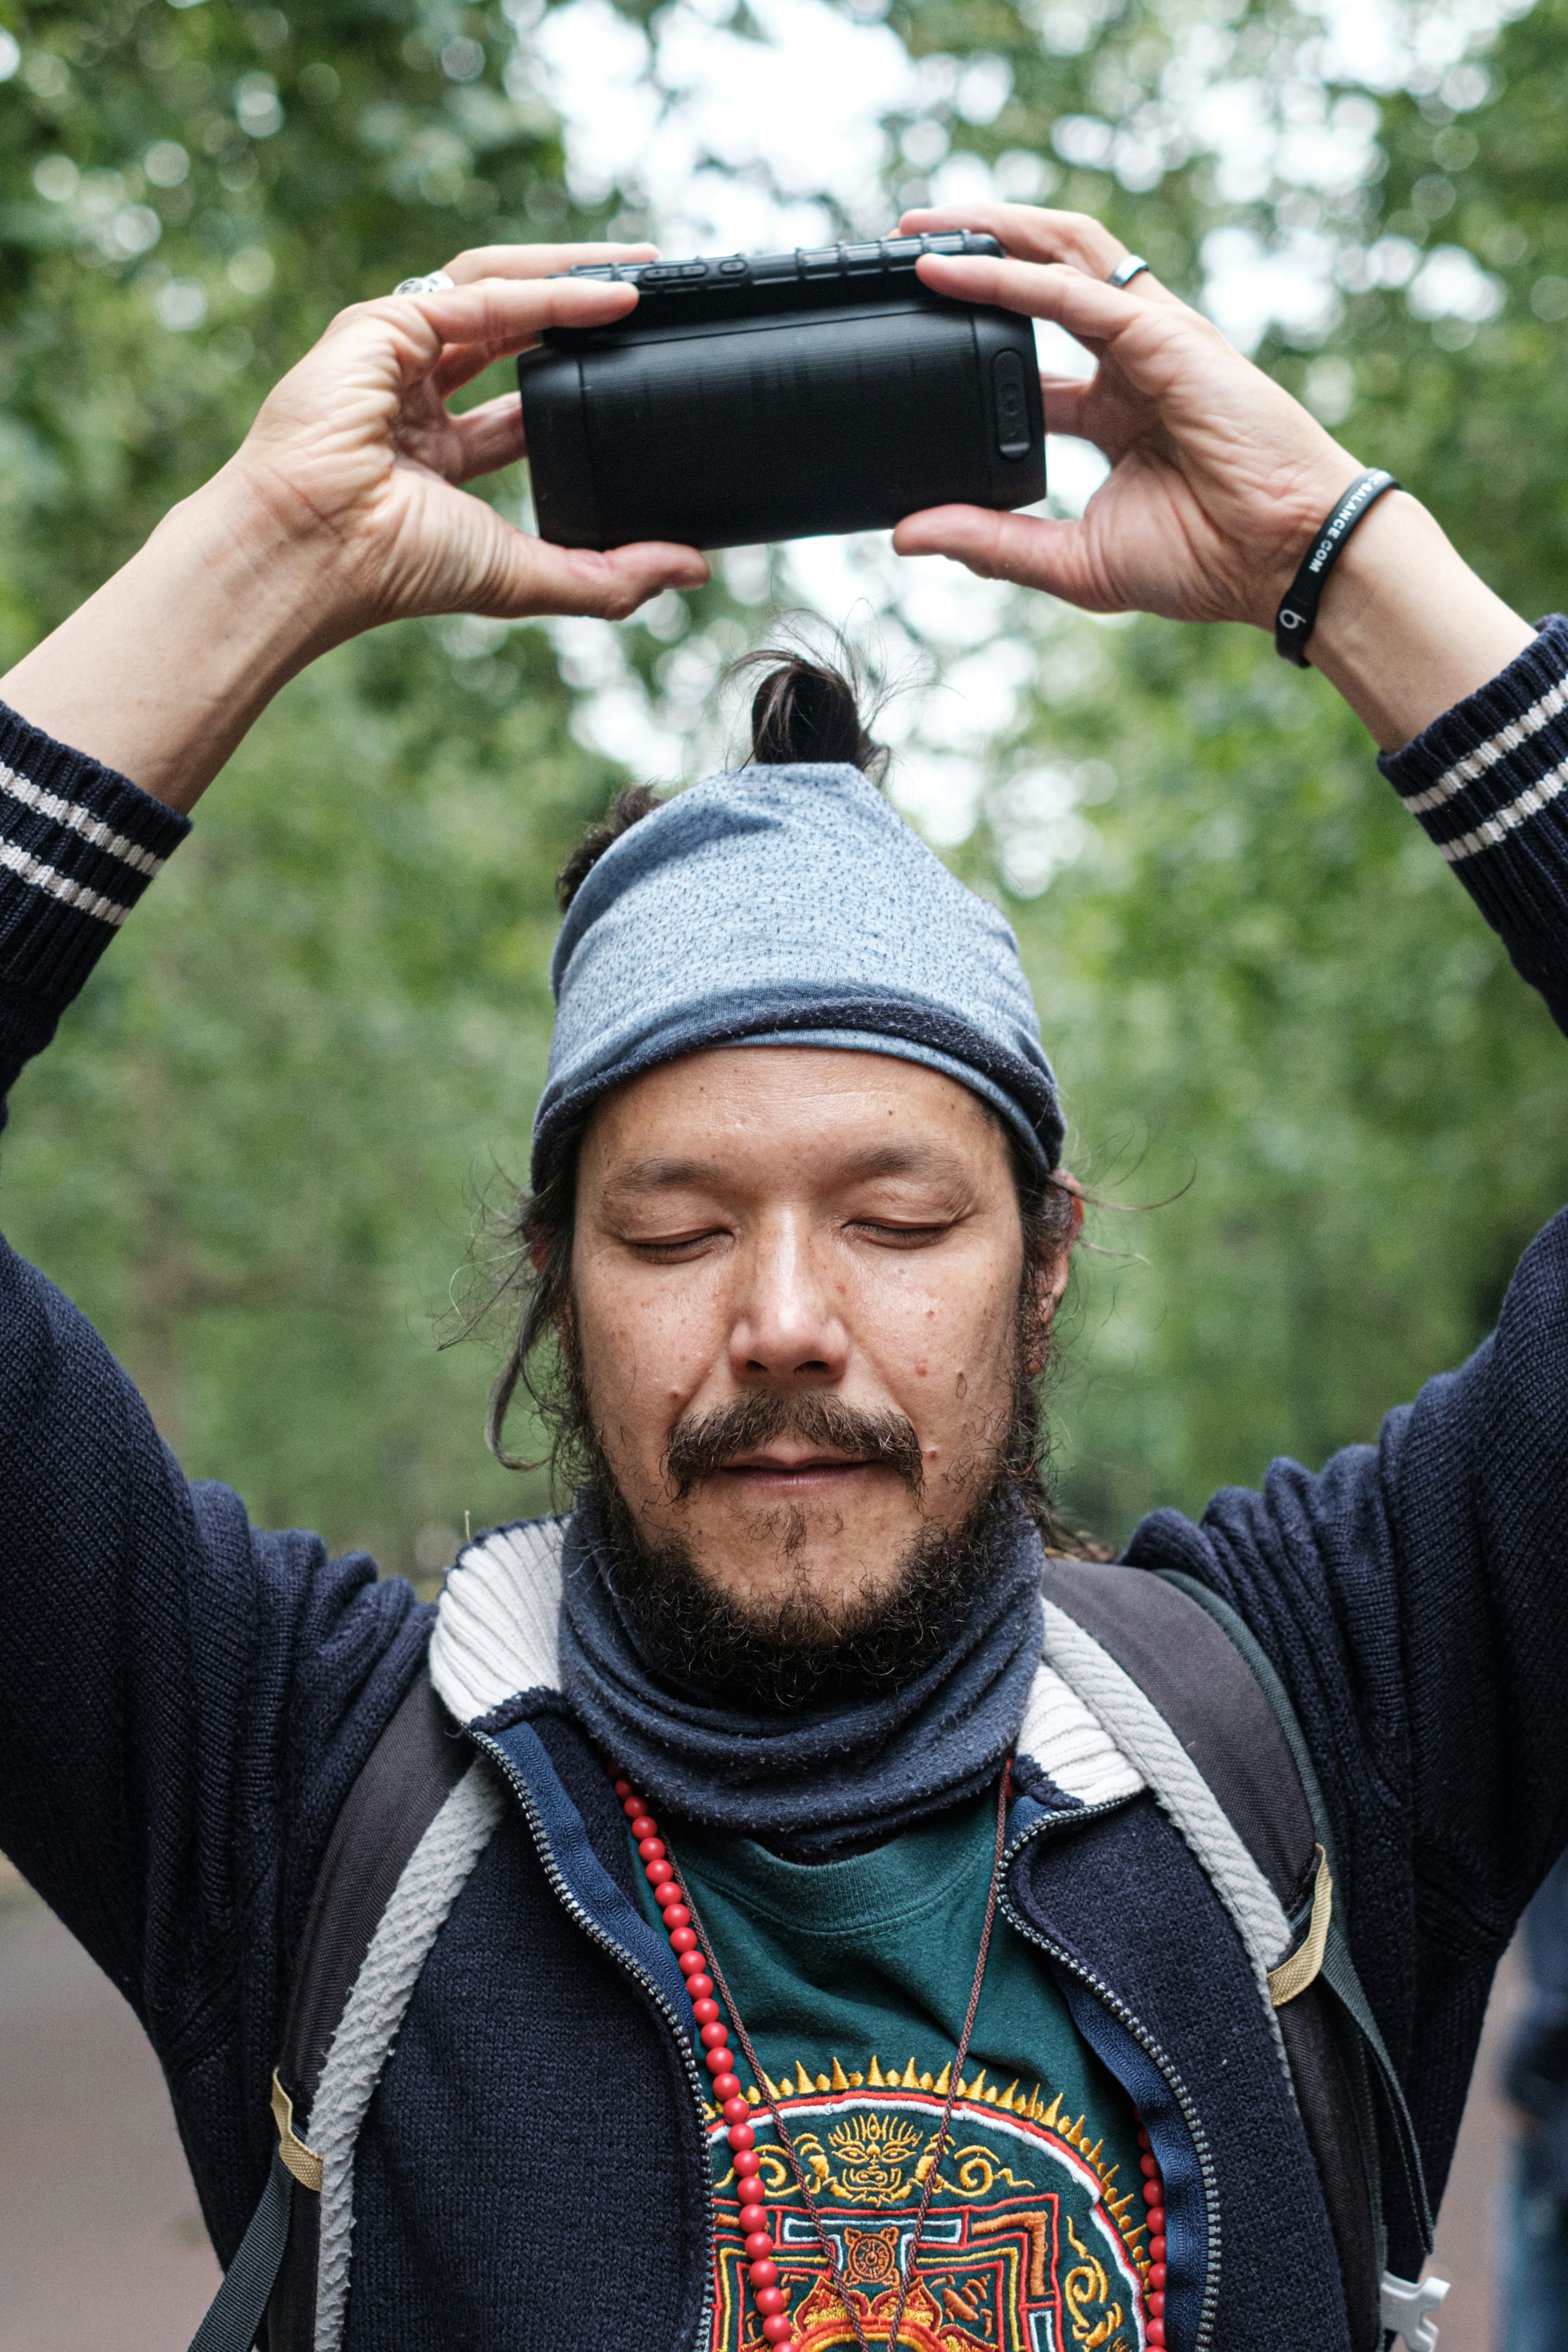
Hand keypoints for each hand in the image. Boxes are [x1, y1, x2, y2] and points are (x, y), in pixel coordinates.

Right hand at [1, 243, 709, 808]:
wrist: (314, 552)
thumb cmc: (393, 570)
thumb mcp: (526, 576)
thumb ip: (609, 578)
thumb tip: (694, 571)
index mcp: (437, 452)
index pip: (521, 401)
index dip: (580, 378)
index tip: (639, 368)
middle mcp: (415, 395)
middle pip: (514, 327)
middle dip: (583, 305)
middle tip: (655, 294)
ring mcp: (394, 354)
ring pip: (497, 290)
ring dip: (571, 275)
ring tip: (643, 271)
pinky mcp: (380, 325)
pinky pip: (480, 294)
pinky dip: (546, 290)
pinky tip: (607, 293)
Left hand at [891, 203, 1360, 627]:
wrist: (1285, 560)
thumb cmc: (1204, 560)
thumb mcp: (1073, 562)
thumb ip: (991, 544)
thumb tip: (907, 536)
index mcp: (1113, 409)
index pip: (1031, 356)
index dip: (972, 337)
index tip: (913, 333)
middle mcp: (1130, 361)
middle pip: (1043, 276)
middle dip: (977, 251)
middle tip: (905, 245)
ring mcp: (1151, 341)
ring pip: (1061, 255)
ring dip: (990, 234)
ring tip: (920, 231)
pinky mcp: (1166, 337)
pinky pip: (1075, 293)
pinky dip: (1011, 279)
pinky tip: (954, 273)